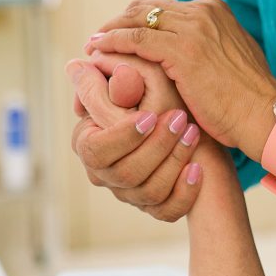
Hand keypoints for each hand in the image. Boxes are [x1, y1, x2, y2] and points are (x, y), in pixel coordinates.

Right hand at [67, 55, 204, 221]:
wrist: (190, 124)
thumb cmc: (155, 97)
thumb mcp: (136, 85)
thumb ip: (109, 82)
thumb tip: (78, 64)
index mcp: (89, 143)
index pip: (95, 150)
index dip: (122, 136)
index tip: (149, 116)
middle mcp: (106, 173)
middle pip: (125, 174)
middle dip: (155, 146)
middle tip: (179, 118)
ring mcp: (131, 194)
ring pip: (149, 192)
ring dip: (174, 161)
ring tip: (193, 132)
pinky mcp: (156, 206)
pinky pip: (168, 211)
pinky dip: (184, 191)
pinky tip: (197, 169)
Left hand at [87, 0, 275, 156]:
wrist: (264, 115)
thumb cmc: (247, 98)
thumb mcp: (230, 58)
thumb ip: (209, 47)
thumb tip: (194, 53)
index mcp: (214, 10)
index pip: (163, 7)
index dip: (136, 20)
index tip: (119, 33)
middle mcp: (202, 12)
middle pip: (146, 8)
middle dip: (118, 21)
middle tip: (98, 38)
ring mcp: (193, 29)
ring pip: (136, 20)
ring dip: (109, 31)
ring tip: (92, 46)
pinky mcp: (182, 51)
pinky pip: (135, 40)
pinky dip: (113, 43)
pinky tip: (98, 52)